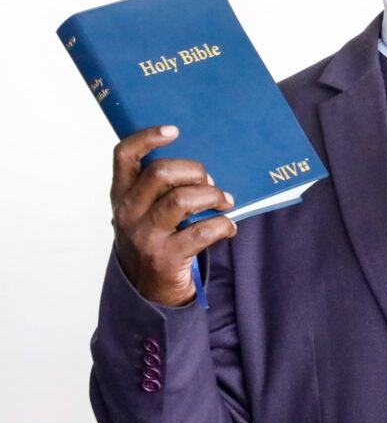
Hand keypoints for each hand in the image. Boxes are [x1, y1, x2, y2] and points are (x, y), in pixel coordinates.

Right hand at [110, 125, 235, 305]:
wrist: (148, 291)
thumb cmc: (154, 239)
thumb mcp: (145, 211)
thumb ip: (161, 187)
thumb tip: (204, 166)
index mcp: (121, 194)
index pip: (124, 155)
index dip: (147, 137)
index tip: (174, 131)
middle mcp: (127, 213)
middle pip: (160, 173)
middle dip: (194, 170)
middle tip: (210, 180)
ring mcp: (145, 236)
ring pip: (182, 199)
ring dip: (213, 196)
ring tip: (225, 201)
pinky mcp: (166, 257)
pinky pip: (202, 231)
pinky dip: (223, 225)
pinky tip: (229, 226)